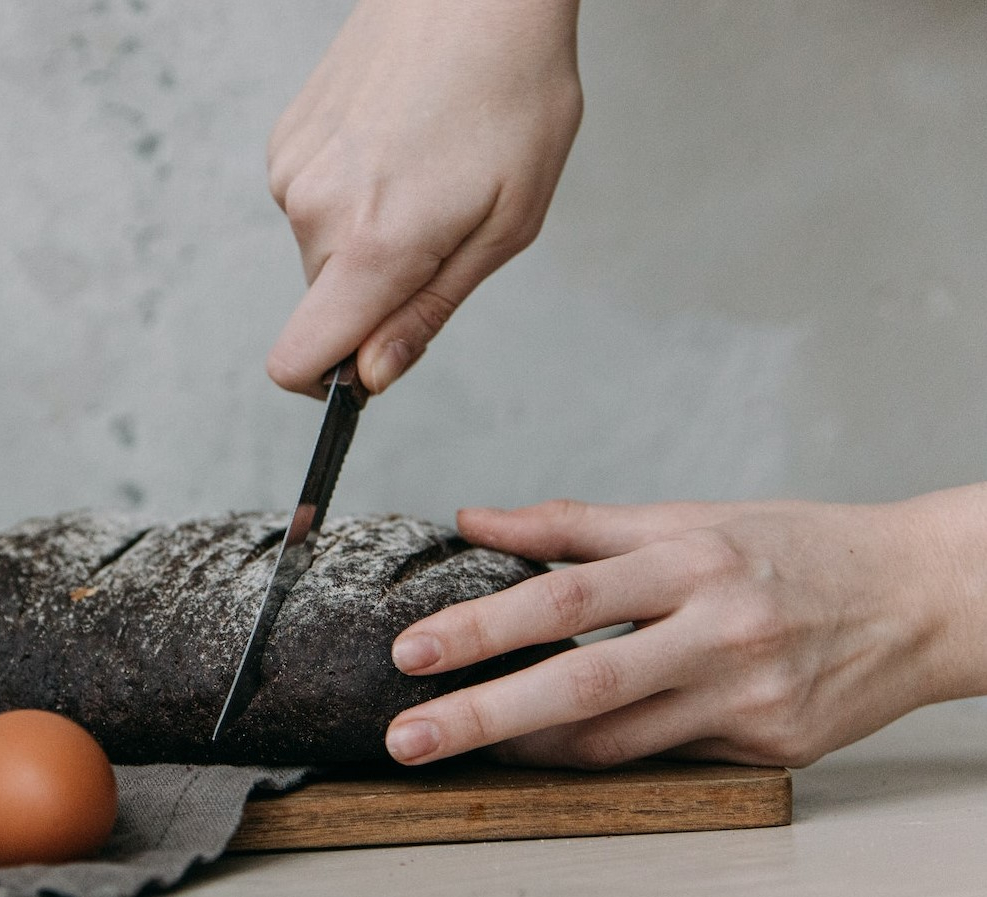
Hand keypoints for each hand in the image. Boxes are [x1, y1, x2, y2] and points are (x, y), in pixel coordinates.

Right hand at [266, 0, 582, 396]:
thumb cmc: (513, 93)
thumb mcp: (505, 226)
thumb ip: (427, 312)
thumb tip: (371, 375)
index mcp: (371, 244)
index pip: (297, 361)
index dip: (332, 380)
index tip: (373, 359)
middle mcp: (313, 211)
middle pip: (325, 307)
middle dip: (376, 291)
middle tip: (440, 228)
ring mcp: (291, 169)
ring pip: (320, 251)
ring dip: (367, 236)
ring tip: (423, 172)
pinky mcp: (285, 138)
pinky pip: (311, 202)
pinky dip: (351, 193)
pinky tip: (395, 145)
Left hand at [384, 486, 986, 767]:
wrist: (920, 597)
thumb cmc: (795, 548)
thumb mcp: (690, 517)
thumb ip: (576, 525)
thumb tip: (478, 520)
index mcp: (693, 561)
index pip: (567, 598)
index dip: (484, 627)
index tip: (415, 650)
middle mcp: (719, 632)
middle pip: (582, 685)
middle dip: (484, 716)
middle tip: (408, 736)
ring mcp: (747, 699)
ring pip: (616, 743)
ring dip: (529, 750)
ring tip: (462, 746)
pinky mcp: (769, 750)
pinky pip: (664, 760)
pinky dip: (601, 757)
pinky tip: (554, 752)